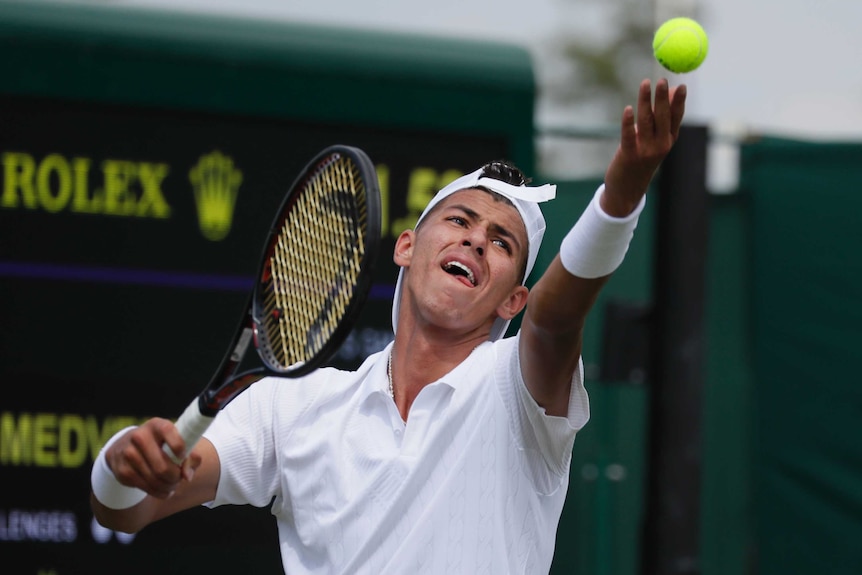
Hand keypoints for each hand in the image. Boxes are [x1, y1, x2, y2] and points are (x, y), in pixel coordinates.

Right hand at [105, 418, 200, 498]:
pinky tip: (164, 490)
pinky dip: (159, 492)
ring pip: (155, 479)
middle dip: (176, 477)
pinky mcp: (122, 470)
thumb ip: (189, 456)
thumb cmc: (159, 445)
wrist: (125, 447)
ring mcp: (128, 453)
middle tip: (179, 478)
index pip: (168, 432)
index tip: (182, 457)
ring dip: (168, 486)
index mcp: (156, 425)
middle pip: (163, 466)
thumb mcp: (175, 442)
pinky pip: (146, 487)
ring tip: (172, 485)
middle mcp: (139, 437)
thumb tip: (187, 475)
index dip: (179, 447)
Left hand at [602, 78, 686, 215]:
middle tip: (663, 80)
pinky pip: (629, 135)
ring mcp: (645, 150)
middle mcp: (660, 145)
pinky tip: (628, 109)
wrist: (628, 188)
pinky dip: (628, 122)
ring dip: (645, 101)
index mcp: (669, 139)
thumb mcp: (656, 139)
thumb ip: (663, 117)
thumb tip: (673, 90)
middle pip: (662, 117)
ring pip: (646, 121)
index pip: (676, 117)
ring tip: (645, 83)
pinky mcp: (629, 154)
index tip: (681, 85)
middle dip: (663, 98)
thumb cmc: (641, 158)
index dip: (678, 101)